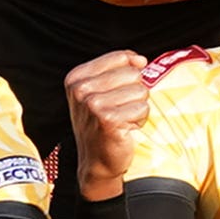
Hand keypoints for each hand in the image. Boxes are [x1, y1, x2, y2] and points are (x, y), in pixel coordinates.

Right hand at [63, 49, 155, 177]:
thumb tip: (141, 60)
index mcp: (76, 77)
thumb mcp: (102, 90)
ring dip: (137, 108)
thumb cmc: (102, 123)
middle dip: (133, 93)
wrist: (96, 161)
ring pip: (141, 91)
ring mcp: (93, 105)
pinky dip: (139, 120)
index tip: (116, 93)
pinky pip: (143, 108)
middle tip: (118, 110)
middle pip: (133, 74)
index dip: (129, 74)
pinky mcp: (108, 120)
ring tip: (121, 120)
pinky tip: (124, 129)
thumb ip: (121, 67)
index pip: (121, 57)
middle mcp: (81, 89)